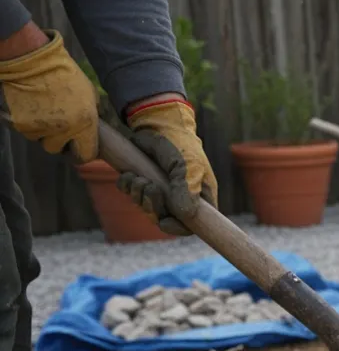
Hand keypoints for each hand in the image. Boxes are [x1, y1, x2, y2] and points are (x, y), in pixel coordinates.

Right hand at [0, 29, 98, 161]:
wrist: (34, 63)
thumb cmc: (66, 75)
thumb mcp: (90, 94)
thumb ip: (92, 114)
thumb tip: (92, 126)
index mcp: (85, 123)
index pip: (86, 154)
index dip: (82, 151)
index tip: (79, 146)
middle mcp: (64, 130)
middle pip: (58, 149)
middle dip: (58, 141)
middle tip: (57, 127)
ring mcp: (41, 129)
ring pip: (41, 140)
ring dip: (43, 132)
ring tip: (44, 114)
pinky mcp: (22, 125)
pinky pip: (28, 132)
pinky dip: (29, 124)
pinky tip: (32, 109)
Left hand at [116, 99, 216, 235]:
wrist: (158, 122)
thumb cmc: (180, 144)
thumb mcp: (189, 166)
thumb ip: (187, 192)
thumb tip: (185, 217)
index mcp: (199, 198)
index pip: (191, 225)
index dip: (177, 228)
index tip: (165, 220)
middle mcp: (180, 198)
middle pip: (164, 219)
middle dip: (152, 207)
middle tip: (149, 187)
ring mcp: (161, 191)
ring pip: (145, 208)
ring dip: (138, 195)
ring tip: (138, 177)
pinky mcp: (143, 181)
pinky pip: (131, 195)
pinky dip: (127, 187)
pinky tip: (130, 175)